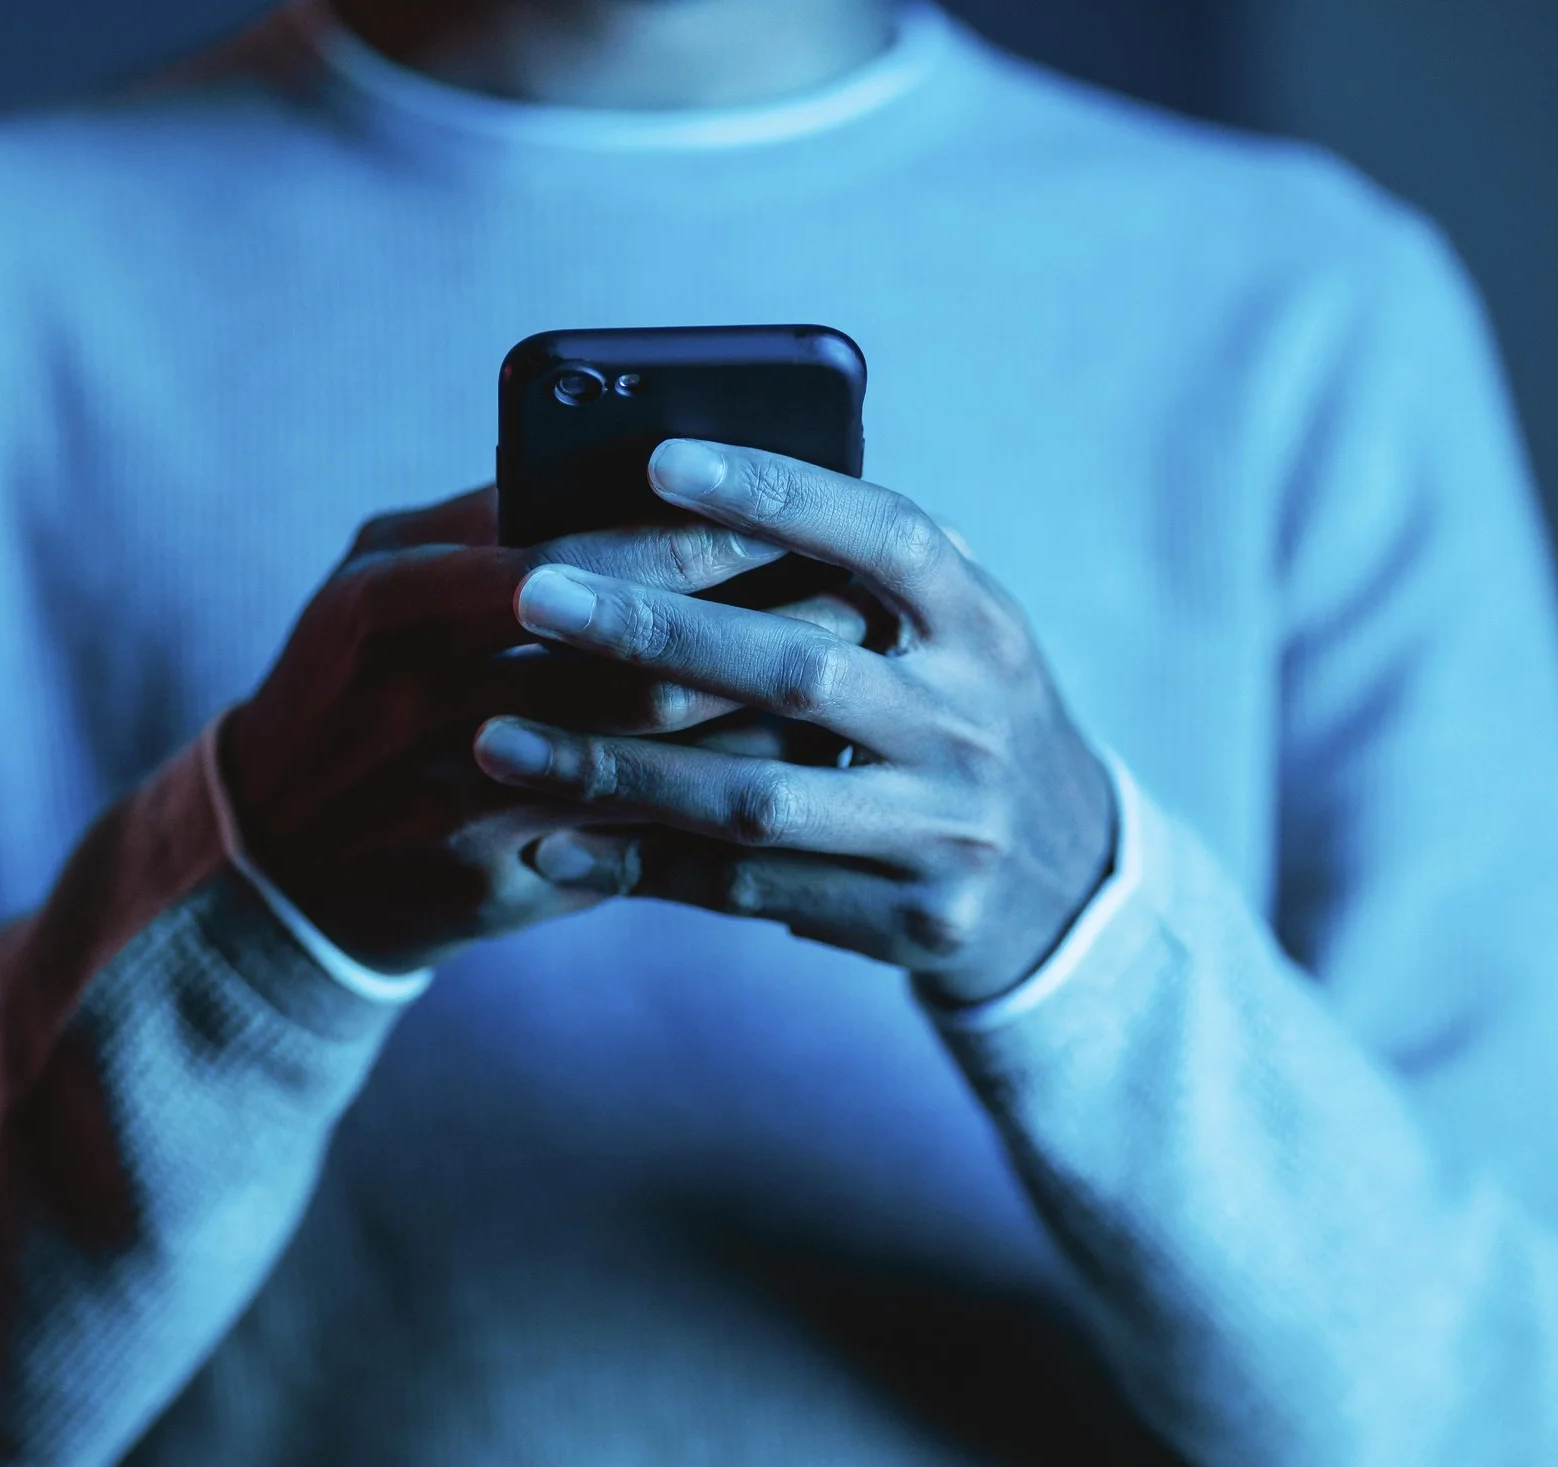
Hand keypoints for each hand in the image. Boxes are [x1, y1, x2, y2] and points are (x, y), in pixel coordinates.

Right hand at [218, 485, 864, 973]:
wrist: (272, 863)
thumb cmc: (344, 686)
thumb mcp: (370, 581)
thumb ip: (476, 522)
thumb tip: (618, 460)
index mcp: (389, 603)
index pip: (569, 557)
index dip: (689, 539)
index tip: (784, 513)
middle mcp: (421, 707)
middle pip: (631, 666)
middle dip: (757, 630)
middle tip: (853, 601)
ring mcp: (460, 806)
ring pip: (651, 761)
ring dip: (757, 722)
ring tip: (841, 681)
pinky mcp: (495, 883)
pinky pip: (636, 841)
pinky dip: (716, 804)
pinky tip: (784, 771)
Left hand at [468, 441, 1118, 1006]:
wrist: (1062, 879)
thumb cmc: (955, 712)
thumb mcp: (953, 630)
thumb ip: (858, 573)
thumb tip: (682, 484)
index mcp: (980, 624)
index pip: (882, 538)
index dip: (776, 495)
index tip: (657, 459)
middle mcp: (968, 722)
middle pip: (795, 672)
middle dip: (654, 631)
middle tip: (532, 595)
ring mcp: (943, 828)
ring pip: (755, 800)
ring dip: (614, 769)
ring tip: (496, 737)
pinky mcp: (907, 917)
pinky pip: (748, 892)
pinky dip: (642, 866)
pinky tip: (548, 843)